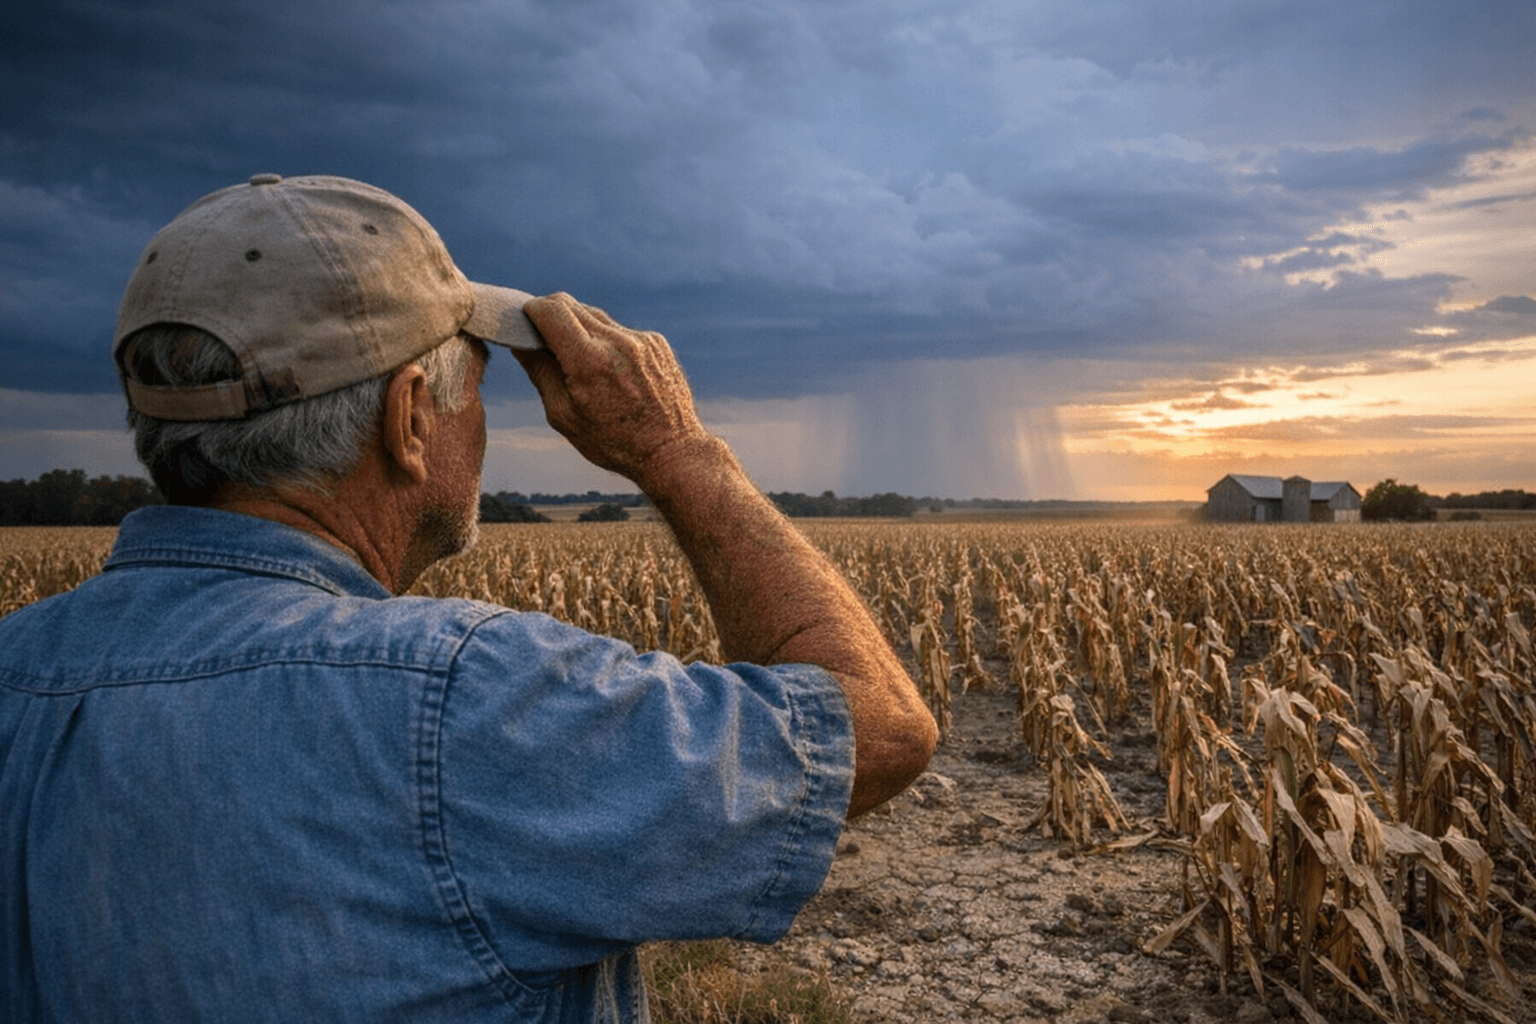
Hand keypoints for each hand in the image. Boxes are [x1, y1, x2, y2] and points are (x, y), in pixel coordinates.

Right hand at [514, 294, 711, 484]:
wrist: (671, 451)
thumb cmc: (612, 442)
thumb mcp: (563, 415)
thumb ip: (539, 371)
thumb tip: (519, 341)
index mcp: (588, 360)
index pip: (550, 310)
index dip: (531, 310)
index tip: (524, 320)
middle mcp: (616, 341)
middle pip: (571, 305)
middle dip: (550, 315)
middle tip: (542, 337)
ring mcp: (640, 339)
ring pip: (596, 315)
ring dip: (580, 328)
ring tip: (579, 360)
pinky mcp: (657, 343)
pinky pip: (621, 330)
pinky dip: (608, 341)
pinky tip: (612, 371)